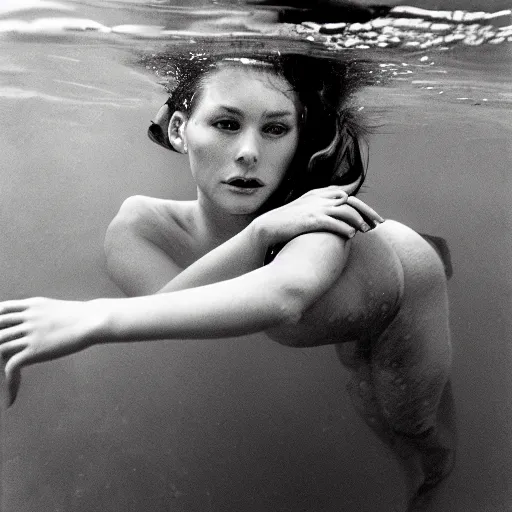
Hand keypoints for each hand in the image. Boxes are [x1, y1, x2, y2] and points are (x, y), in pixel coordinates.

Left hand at [0, 297, 104, 405]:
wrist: (94, 320)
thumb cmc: (81, 315)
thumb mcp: (55, 308)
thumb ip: (40, 313)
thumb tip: (35, 325)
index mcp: (32, 306)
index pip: (1, 311)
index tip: (1, 333)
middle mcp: (28, 318)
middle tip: (2, 357)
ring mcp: (30, 334)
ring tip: (4, 378)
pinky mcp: (35, 349)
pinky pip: (11, 366)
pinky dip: (10, 381)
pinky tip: (12, 395)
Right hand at [252, 185, 384, 246]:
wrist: (267, 228)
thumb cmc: (286, 224)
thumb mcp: (304, 212)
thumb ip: (319, 210)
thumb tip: (335, 219)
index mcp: (318, 194)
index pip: (346, 195)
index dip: (361, 206)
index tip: (371, 217)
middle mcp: (319, 198)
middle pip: (351, 201)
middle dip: (367, 211)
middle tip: (379, 223)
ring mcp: (315, 208)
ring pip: (345, 210)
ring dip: (359, 220)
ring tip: (367, 230)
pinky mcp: (311, 219)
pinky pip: (333, 222)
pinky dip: (345, 228)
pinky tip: (352, 235)